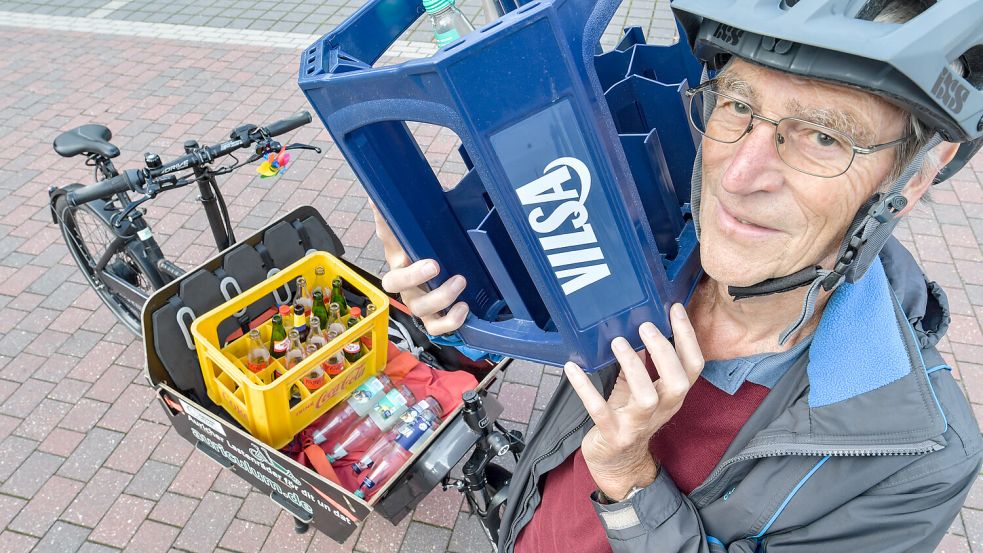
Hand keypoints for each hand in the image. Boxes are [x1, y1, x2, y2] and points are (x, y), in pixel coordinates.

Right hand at [371, 203, 468, 334]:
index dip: (385, 228)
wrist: (451, 279)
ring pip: (419, 308)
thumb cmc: (436, 251)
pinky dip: (450, 321)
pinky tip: (464, 307)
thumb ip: (414, 212)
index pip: (386, 237)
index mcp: (399, 255)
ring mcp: (418, 302)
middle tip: (434, 264)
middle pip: (394, 283)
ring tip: (460, 281)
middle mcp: (404, 282)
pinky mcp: (433, 319)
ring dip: (441, 296)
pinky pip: (436, 327)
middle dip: (414, 276)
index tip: (392, 216)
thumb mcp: (430, 228)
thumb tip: (384, 192)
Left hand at [564, 304, 704, 501]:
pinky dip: (585, 388)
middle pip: (678, 382)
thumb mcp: (638, 389)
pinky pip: (600, 410)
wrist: (617, 463)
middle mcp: (662, 410)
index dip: (688, 338)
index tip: (675, 310)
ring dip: (633, 368)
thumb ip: (641, 363)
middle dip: (664, 352)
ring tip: (618, 343)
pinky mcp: (612, 434)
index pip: (693, 366)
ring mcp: (637, 425)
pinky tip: (572, 368)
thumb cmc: (628, 418)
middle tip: (646, 327)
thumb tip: (638, 327)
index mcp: (671, 396)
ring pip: (646, 397)